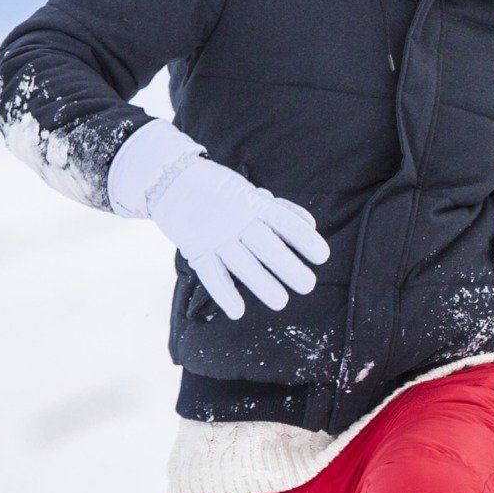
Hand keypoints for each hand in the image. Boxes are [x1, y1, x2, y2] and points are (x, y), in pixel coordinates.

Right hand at [107, 120, 326, 319]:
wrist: (171, 181)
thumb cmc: (221, 191)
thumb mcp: (252, 193)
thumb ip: (281, 211)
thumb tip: (311, 225)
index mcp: (253, 204)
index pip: (283, 222)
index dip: (303, 239)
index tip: (322, 256)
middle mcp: (236, 221)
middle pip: (265, 245)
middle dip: (287, 266)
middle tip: (308, 285)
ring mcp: (215, 236)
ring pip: (240, 262)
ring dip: (261, 283)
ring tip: (281, 301)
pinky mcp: (195, 250)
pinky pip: (211, 274)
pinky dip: (224, 293)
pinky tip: (238, 311)